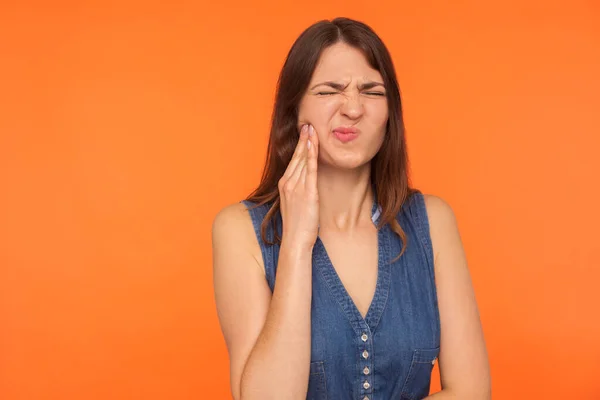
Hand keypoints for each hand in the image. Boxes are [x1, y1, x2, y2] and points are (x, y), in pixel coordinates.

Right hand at [278, 124, 319, 250]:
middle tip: (308, 124)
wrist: (295, 241)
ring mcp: (296, 187)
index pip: (293, 161)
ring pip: (302, 160)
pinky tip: (314, 145)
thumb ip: (299, 191)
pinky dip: (311, 156)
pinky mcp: (307, 193)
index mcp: (284, 185)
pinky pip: (309, 170)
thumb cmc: (297, 226)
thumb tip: (306, 184)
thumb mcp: (295, 204)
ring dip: (307, 143)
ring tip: (312, 129)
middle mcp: (288, 183)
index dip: (299, 146)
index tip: (304, 134)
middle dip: (302, 140)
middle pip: (296, 157)